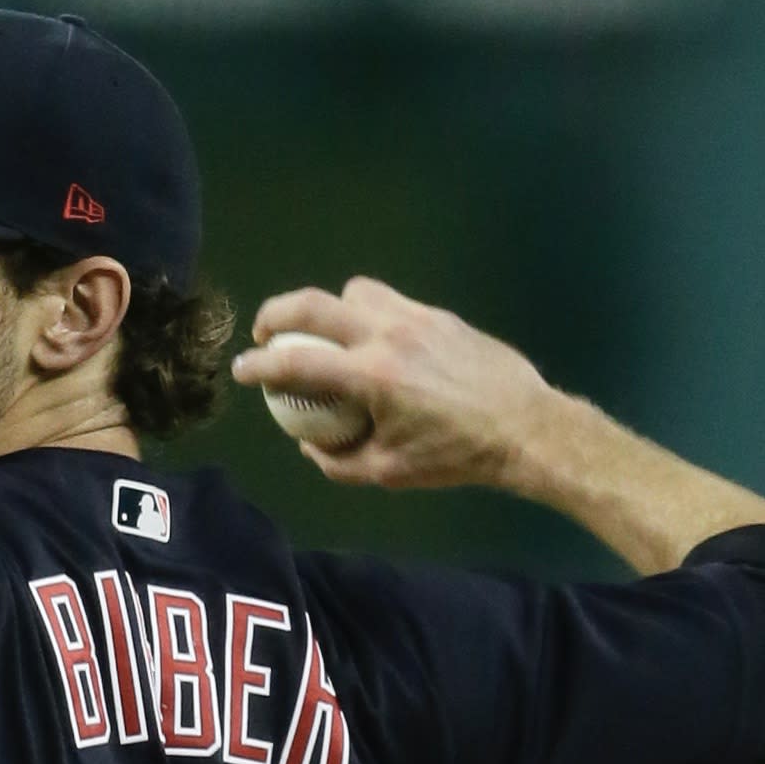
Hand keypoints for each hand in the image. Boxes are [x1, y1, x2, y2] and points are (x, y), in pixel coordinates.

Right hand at [230, 277, 572, 491]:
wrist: (524, 427)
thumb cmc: (455, 457)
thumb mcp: (390, 471)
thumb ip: (339, 461)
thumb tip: (310, 445)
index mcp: (373, 377)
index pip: (297, 362)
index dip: (258, 365)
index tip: (240, 370)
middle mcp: (389, 335)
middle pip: (315, 303)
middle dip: (278, 313)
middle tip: (265, 333)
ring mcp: (417, 318)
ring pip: (355, 292)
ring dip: (329, 309)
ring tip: (327, 335)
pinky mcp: (439, 316)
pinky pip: (390, 301)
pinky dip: (368, 314)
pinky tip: (374, 341)